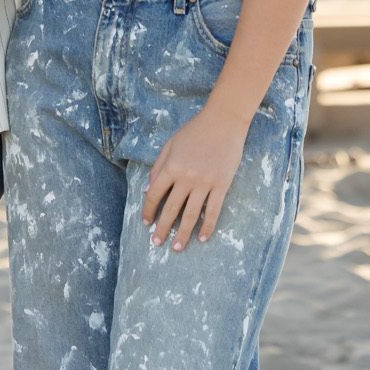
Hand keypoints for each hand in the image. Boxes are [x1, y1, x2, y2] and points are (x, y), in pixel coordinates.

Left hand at [140, 105, 248, 251]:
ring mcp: (205, 182)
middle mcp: (186, 177)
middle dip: (162, 228)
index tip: (146, 223)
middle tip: (156, 243)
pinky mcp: (222, 185)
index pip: (155, 194)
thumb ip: (158, 167)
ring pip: (191, 214)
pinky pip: (213, 210)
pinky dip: (207, 226)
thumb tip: (147, 190)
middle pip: (171, 208)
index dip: (148, 210)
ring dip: (183, 233)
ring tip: (176, 248)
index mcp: (171, 166)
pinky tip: (202, 238)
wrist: (223, 121)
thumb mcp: (170, 144)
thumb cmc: (194, 131)